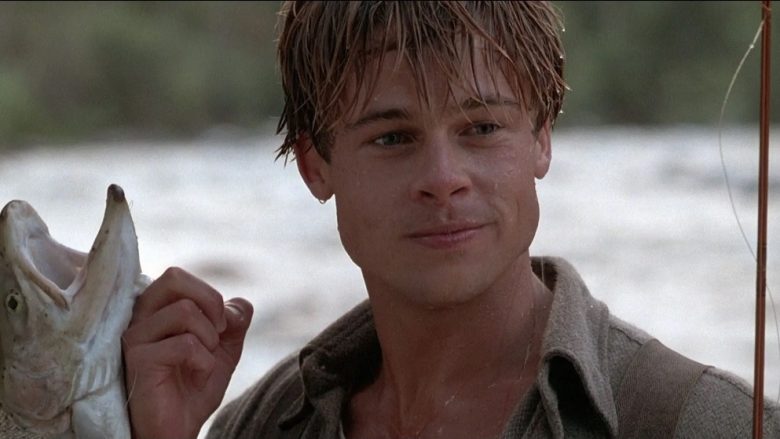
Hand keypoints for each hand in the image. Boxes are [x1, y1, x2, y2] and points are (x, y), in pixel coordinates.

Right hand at [122, 267, 253, 438]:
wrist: (177, 430)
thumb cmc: (193, 387)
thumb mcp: (224, 348)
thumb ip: (235, 321)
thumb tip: (239, 305)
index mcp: (156, 310)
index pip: (177, 276)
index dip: (209, 295)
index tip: (221, 325)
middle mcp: (140, 318)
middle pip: (173, 277)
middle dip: (210, 302)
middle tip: (219, 331)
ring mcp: (136, 338)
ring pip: (184, 310)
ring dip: (210, 338)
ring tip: (204, 361)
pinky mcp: (138, 360)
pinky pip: (185, 344)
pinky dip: (204, 361)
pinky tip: (197, 375)